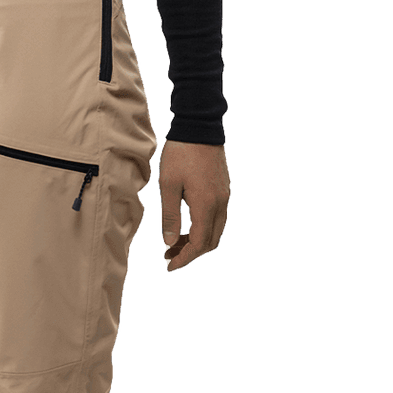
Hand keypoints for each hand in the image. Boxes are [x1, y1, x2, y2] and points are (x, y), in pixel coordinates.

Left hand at [159, 140, 230, 270]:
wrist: (199, 127)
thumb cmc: (180, 154)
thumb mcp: (168, 185)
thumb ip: (170, 216)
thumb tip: (170, 242)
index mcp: (206, 205)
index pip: (200, 243)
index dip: (185, 258)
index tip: (170, 265)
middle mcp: (220, 204)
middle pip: (211, 241)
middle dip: (191, 253)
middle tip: (169, 256)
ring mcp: (225, 196)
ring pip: (215, 230)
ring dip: (197, 241)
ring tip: (174, 243)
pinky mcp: (224, 188)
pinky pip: (217, 217)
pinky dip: (202, 227)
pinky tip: (186, 225)